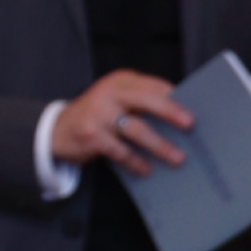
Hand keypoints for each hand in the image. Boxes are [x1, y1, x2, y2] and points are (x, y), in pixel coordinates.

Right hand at [49, 70, 192, 176]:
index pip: (152, 85)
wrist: (56, 130)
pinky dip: (135, 162)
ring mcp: (98, 113)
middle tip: (190, 125)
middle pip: (146, 100)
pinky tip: (146, 170)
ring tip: (177, 158)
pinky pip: (120, 150)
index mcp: (120, 81)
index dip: (174, 97)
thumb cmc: (97, 116)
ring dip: (159, 145)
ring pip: (136, 129)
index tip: (194, 109)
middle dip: (170, 113)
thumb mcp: (115, 100)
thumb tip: (179, 116)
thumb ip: (140, 103)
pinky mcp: (90, 134)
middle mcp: (108, 92)